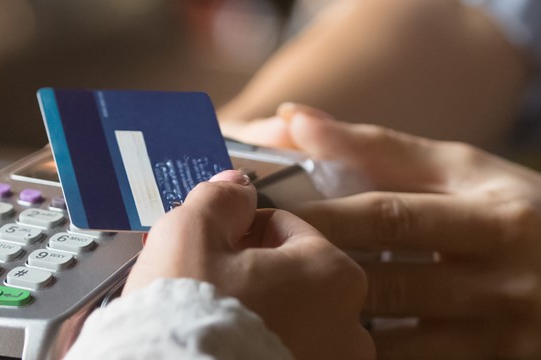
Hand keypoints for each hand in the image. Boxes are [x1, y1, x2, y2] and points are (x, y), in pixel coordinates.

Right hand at [125, 170, 373, 359]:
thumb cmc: (190, 320)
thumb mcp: (191, 235)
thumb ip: (220, 200)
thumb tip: (236, 187)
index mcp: (335, 275)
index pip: (284, 228)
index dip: (239, 232)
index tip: (209, 249)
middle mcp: (350, 328)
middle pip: (291, 279)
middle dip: (251, 278)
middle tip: (206, 288)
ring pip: (290, 323)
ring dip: (259, 318)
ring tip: (214, 326)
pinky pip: (286, 354)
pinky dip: (260, 351)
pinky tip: (227, 350)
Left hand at [246, 104, 540, 358]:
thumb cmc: (535, 218)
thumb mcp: (473, 171)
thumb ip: (382, 148)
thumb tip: (295, 119)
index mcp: (497, 220)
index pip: (393, 218)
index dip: (323, 220)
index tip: (265, 217)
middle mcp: (505, 285)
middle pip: (389, 288)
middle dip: (318, 280)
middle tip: (256, 277)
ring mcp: (506, 343)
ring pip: (400, 351)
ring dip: (340, 337)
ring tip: (285, 323)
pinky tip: (335, 350)